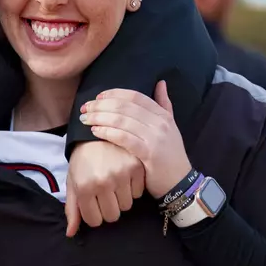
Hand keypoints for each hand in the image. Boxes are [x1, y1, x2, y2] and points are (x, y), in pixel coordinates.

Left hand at [65, 139, 144, 235]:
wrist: (96, 134)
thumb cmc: (83, 161)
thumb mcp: (73, 183)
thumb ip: (72, 210)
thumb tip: (71, 234)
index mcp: (85, 187)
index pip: (95, 221)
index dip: (95, 215)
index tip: (94, 204)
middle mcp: (103, 182)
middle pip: (113, 216)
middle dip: (108, 209)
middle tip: (105, 194)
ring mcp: (121, 174)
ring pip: (127, 206)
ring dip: (121, 199)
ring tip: (114, 184)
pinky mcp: (136, 167)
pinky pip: (137, 193)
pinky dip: (132, 189)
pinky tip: (125, 177)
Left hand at [78, 81, 192, 199]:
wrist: (181, 183)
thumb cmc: (171, 156)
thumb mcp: (171, 127)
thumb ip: (164, 104)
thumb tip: (160, 83)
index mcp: (163, 114)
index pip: (135, 96)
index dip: (114, 94)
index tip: (98, 97)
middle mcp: (160, 122)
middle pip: (124, 106)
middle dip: (101, 105)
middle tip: (85, 108)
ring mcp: (155, 137)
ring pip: (121, 120)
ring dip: (99, 117)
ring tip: (85, 119)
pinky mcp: (149, 153)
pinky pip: (123, 138)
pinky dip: (107, 132)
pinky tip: (95, 131)